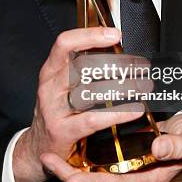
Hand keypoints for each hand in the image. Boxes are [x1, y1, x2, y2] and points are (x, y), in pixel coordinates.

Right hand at [13, 27, 145, 181]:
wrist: (38, 148)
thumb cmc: (57, 111)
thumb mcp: (62, 85)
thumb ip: (82, 67)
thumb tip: (113, 47)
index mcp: (50, 70)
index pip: (65, 43)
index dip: (90, 35)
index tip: (114, 34)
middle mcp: (49, 87)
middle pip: (83, 66)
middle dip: (117, 63)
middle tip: (140, 65)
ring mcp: (54, 109)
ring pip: (92, 91)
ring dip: (123, 87)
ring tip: (143, 85)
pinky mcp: (62, 130)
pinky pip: (93, 119)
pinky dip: (118, 113)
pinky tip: (135, 110)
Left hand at [40, 112, 181, 181]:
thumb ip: (176, 145)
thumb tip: (159, 147)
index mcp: (150, 178)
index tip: (70, 178)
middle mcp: (136, 179)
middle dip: (72, 176)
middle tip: (48, 162)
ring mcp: (129, 171)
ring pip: (96, 177)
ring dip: (73, 170)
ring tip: (50, 158)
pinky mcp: (125, 161)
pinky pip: (100, 167)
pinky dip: (83, 163)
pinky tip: (69, 152)